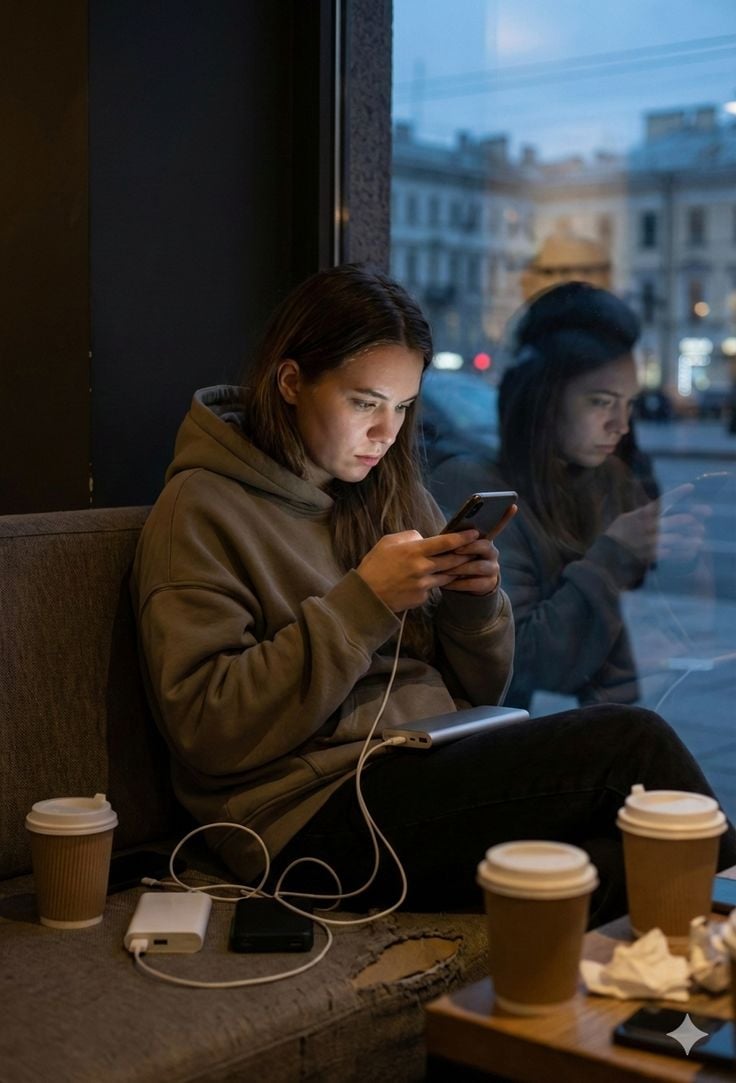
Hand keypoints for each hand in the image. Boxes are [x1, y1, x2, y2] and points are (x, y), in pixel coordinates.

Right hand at [356, 529, 480, 611]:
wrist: (367, 595)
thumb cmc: (375, 565)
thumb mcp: (387, 542)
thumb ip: (409, 537)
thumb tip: (423, 538)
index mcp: (414, 551)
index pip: (445, 542)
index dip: (462, 537)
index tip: (474, 533)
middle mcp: (422, 568)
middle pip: (452, 560)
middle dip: (465, 554)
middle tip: (474, 549)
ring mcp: (423, 584)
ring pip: (447, 576)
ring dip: (454, 570)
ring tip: (459, 564)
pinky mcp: (422, 598)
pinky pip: (433, 588)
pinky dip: (434, 583)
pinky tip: (431, 580)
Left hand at [437, 504, 514, 595]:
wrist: (463, 584)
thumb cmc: (456, 559)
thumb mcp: (454, 548)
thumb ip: (454, 539)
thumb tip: (444, 535)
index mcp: (484, 539)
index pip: (497, 525)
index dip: (506, 516)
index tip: (512, 505)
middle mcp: (492, 552)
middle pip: (484, 546)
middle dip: (469, 547)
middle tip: (456, 549)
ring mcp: (492, 568)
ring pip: (477, 566)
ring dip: (460, 568)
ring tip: (445, 569)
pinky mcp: (488, 583)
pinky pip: (473, 583)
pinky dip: (458, 583)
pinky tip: (447, 583)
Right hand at [605, 485, 707, 565]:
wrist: (607, 556)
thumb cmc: (616, 535)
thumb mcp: (626, 519)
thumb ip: (643, 514)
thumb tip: (658, 507)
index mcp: (642, 515)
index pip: (662, 501)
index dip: (678, 494)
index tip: (691, 487)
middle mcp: (648, 527)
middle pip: (675, 520)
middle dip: (689, 518)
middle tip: (702, 516)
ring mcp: (650, 542)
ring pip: (676, 539)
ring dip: (690, 539)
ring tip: (699, 539)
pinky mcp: (652, 555)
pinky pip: (671, 554)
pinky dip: (683, 553)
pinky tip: (691, 552)